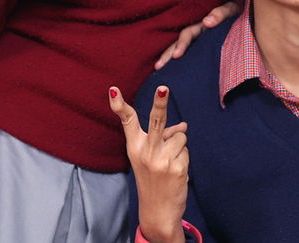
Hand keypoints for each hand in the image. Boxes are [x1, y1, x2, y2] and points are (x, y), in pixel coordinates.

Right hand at [109, 86, 187, 242]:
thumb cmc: (154, 178)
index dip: (119, 105)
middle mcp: (146, 152)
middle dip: (160, 103)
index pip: (127, 122)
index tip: (113, 90)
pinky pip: (186, 150)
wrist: (158, 211)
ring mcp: (161, 160)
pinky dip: (184, 157)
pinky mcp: (176, 167)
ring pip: (180, 136)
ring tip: (170, 163)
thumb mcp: (151, 157)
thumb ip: (163, 137)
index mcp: (134, 147)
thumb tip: (183, 126)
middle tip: (163, 88)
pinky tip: (176, 171)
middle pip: (156, 121)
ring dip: (179, 146)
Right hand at [155, 1, 240, 69]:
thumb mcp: (231, 10)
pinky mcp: (205, 53)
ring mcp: (200, 44)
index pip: (188, 34)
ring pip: (181, 52)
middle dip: (168, 55)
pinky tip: (174, 75)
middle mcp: (198, 35)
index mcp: (202, 25)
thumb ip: (220, 13)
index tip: (176, 55)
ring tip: (159, 72)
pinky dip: (181, 66)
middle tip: (158, 67)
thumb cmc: (237, 15)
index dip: (182, 43)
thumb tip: (207, 22)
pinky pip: (191, 59)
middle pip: (178, 44)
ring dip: (170, 60)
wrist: (247, 21)